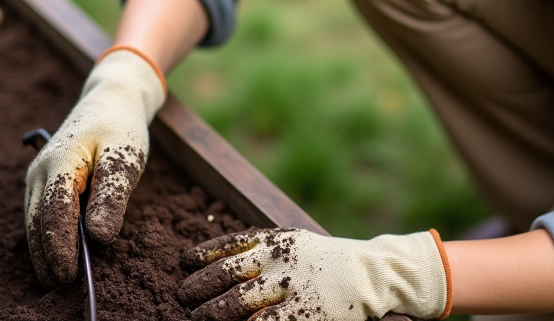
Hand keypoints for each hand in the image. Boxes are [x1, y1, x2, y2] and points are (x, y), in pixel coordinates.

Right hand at [23, 50, 165, 284]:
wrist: (110, 100)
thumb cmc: (120, 128)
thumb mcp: (124, 159)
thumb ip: (111, 197)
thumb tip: (99, 238)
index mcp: (59, 163)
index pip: (55, 213)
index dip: (60, 246)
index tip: (70, 273)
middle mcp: (40, 171)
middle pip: (39, 222)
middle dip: (48, 255)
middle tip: (63, 286)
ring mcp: (38, 177)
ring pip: (35, 221)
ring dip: (44, 249)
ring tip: (58, 278)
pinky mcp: (44, 182)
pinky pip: (41, 214)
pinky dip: (47, 235)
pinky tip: (59, 255)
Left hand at [178, 228, 449, 320]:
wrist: (371, 274)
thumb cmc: (325, 260)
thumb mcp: (294, 243)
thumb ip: (260, 249)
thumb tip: (209, 262)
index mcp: (279, 240)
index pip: (232, 245)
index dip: (204, 255)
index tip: (183, 263)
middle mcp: (282, 262)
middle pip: (230, 277)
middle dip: (200, 289)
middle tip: (182, 297)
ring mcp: (293, 290)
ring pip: (240, 304)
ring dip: (213, 312)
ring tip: (195, 318)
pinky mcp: (304, 315)